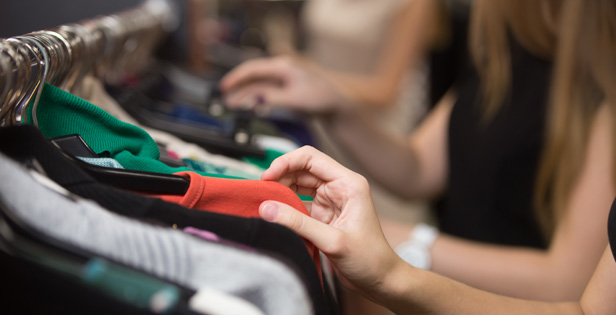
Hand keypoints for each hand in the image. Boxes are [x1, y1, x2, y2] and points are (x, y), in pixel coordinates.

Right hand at [220, 56, 349, 112]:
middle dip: (238, 87)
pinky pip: (266, 92)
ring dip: (245, 94)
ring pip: (259, 86)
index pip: (253, 69)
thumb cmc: (320, 98)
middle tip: (225, 98)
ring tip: (232, 104)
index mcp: (283, 68)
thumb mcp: (295, 99)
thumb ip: (272, 98)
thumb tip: (253, 98)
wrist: (335, 106)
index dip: (237, 78)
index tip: (225, 87)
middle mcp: (281, 71)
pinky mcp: (285, 91)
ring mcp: (283, 81)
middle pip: (253, 76)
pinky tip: (249, 106)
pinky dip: (256, 99)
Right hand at [257, 146, 403, 298]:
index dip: (286, 162)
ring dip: (280, 191)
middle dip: (279, 177)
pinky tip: (273, 214)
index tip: (267, 176)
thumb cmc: (370, 259)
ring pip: (298, 186)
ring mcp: (330, 201)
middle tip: (260, 191)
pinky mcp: (322, 216)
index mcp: (348, 184)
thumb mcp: (333, 241)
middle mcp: (339, 187)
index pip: (311, 158)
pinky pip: (298, 204)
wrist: (380, 281)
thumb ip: (298, 224)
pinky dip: (285, 208)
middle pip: (301, 170)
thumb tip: (267, 208)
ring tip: (263, 201)